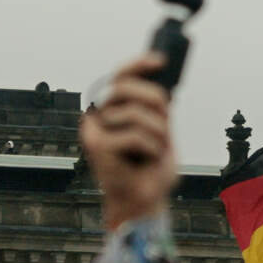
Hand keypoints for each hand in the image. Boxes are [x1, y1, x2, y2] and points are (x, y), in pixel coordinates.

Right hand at [79, 53, 178, 229]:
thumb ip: (156, 107)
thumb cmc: (151, 167)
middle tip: (167, 118)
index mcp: (112, 109)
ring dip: (158, 132)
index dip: (139, 64)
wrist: (145, 201)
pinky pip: (136, 134)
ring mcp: (94, 131)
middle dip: (154, 99)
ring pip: (135, 112)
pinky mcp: (98, 147)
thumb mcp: (160, 128)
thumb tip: (164, 79)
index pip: (119, 76)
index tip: (161, 61)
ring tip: (155, 149)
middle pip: (125, 87)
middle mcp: (98, 117)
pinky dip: (152, 148)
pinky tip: (146, 162)